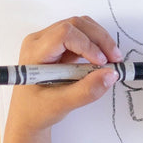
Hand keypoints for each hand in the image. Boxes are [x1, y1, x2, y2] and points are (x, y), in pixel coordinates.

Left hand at [6, 16, 121, 136]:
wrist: (28, 116)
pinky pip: (82, 35)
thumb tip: (111, 74)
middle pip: (75, 25)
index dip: (86, 44)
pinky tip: (103, 60)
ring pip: (81, 26)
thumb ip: (86, 91)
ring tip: (112, 59)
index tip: (102, 63)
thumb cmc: (37, 111)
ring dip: (100, 40)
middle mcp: (40, 40)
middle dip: (99, 39)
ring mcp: (50, 41)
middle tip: (115, 59)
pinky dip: (96, 44)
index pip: (64, 34)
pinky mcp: (60, 45)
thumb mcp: (61, 105)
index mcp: (34, 52)